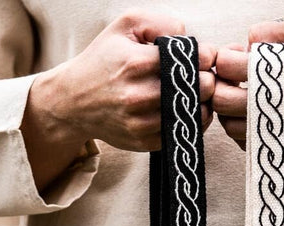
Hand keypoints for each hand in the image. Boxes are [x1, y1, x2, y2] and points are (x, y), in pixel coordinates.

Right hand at [22, 10, 216, 190]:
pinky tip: (183, 109)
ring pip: (195, 115)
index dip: (206, 56)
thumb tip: (189, 38)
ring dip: (203, 103)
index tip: (203, 56)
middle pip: (200, 89)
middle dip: (208, 78)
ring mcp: (142, 123)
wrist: (75, 101)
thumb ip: (160, 23)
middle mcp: (139, 96)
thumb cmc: (104, 59)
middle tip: (202, 75)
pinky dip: (191, 121)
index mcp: (136, 63)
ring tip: (194, 92)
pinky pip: (182, 133)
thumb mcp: (125, 26)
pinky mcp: (144, 143)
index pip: (192, 60)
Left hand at [213, 11, 283, 148]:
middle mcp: (282, 103)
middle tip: (228, 76)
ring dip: (228, 110)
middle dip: (218, 85)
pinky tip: (252, 113)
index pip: (228, 65)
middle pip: (223, 101)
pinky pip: (253, 144)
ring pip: (233, 128)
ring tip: (240, 94)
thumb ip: (271, 29)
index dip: (222, 56)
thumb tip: (245, 42)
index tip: (230, 54)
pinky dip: (244, 129)